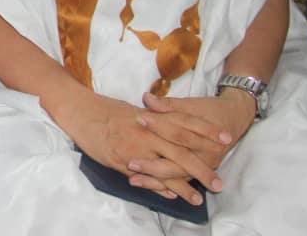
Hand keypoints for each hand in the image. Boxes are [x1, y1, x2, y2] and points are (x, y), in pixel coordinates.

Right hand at [52, 87, 221, 205]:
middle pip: (181, 150)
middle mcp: (147, 132)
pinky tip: (173, 196)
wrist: (81, 111)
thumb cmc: (107, 109)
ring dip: (184, 186)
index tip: (226, 138)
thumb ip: (156, 116)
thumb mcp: (136, 109)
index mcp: (152, 117)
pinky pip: (145, 178)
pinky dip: (160, 188)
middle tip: (219, 183)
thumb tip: (174, 119)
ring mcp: (135, 148)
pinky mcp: (122, 162)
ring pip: (166, 169)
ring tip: (199, 198)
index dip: (206, 131)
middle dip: (202, 167)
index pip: (185, 122)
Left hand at [125, 91, 252, 196]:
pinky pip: (178, 182)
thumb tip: (146, 98)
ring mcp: (203, 166)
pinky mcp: (197, 173)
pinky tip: (145, 185)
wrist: (233, 119)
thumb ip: (168, 104)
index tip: (139, 118)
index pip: (179, 132)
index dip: (159, 124)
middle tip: (131, 163)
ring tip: (133, 180)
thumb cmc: (209, 110)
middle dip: (154, 164)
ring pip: (177, 176)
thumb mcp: (191, 105)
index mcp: (206, 137)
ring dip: (155, 180)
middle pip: (178, 161)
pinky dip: (161, 186)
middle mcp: (207, 155)